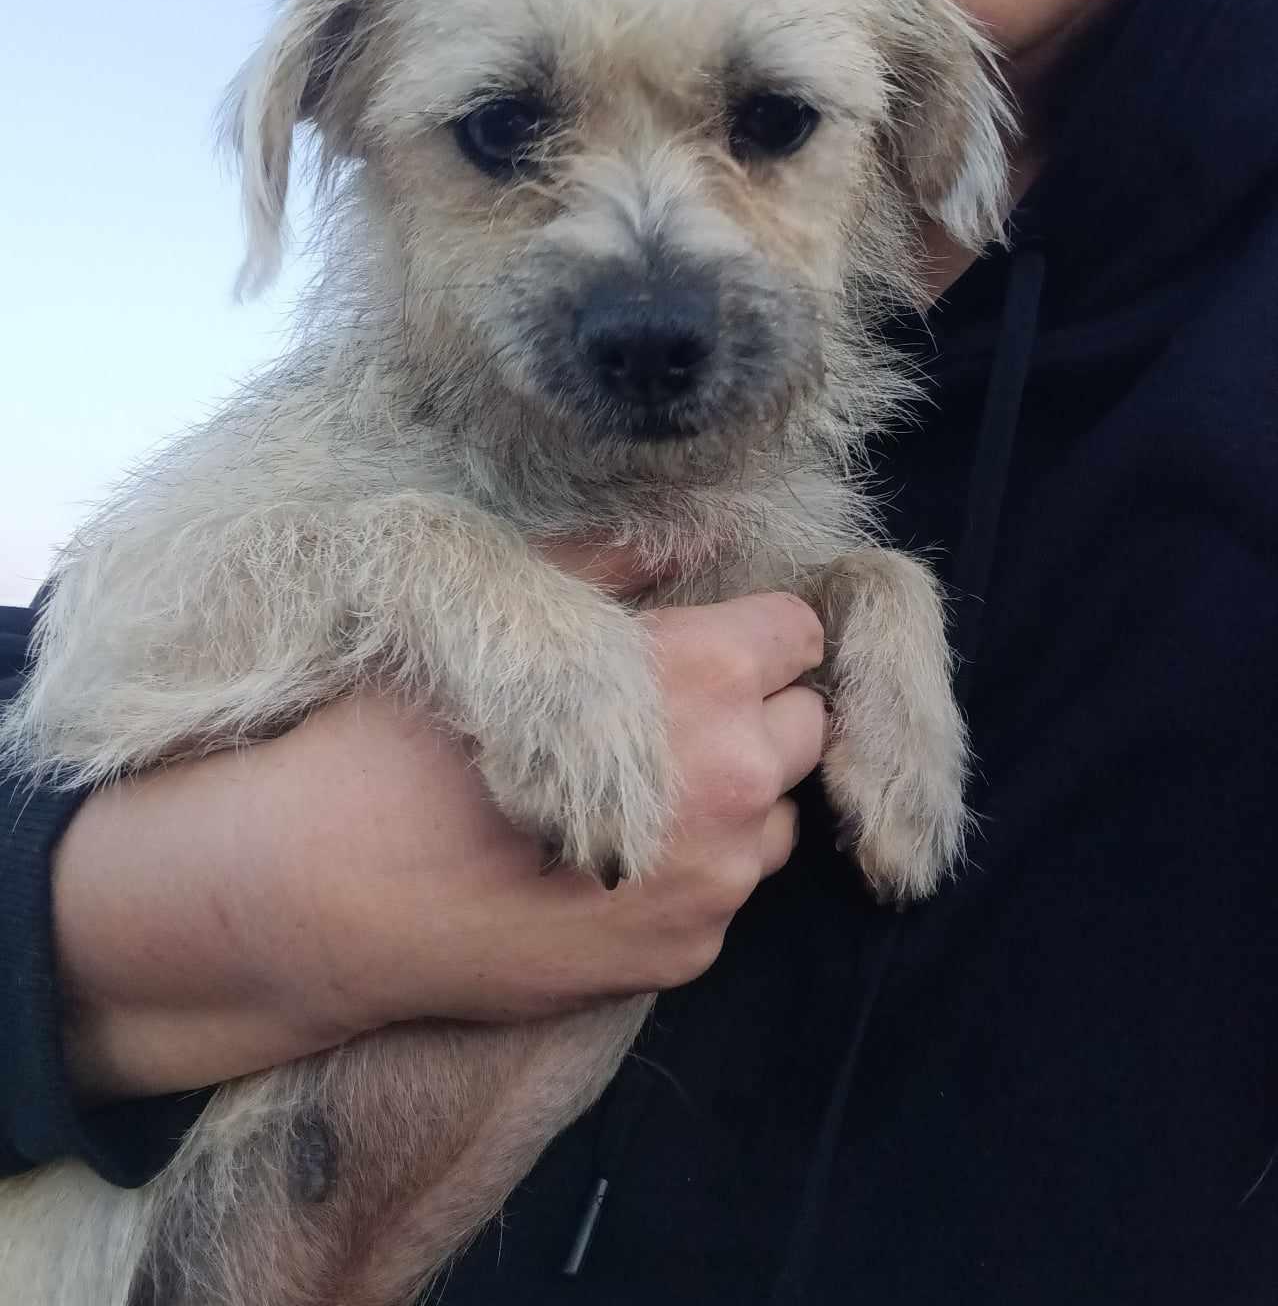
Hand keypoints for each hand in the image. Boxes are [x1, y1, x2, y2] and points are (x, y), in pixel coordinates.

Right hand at [53, 549, 824, 1101]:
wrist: (326, 891)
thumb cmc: (403, 736)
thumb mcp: (503, 622)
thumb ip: (614, 567)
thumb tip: (690, 532)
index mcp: (700, 674)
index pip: (800, 634)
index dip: (754, 634)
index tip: (706, 646)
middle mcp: (729, 777)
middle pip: (804, 726)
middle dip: (755, 714)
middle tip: (667, 719)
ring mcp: (714, 880)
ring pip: (776, 819)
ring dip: (736, 800)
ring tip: (635, 796)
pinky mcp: (684, 955)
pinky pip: (729, 898)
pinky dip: (693, 876)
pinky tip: (605, 866)